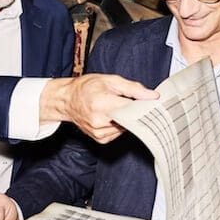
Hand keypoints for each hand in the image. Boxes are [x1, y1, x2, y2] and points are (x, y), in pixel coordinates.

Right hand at [40, 74, 158, 143]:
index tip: (152, 104)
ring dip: (127, 119)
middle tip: (136, 103)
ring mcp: (99, 132)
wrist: (67, 100)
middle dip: (136, 112)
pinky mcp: (100, 139)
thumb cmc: (87, 87)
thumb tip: (152, 96)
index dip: (144, 106)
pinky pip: (119, 133)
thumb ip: (133, 88)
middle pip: (131, 120)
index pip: (132, 109)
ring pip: (127, 128)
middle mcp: (99, 121)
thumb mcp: (111, 80)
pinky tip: (112, 117)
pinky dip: (120, 125)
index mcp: (102, 103)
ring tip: (117, 107)